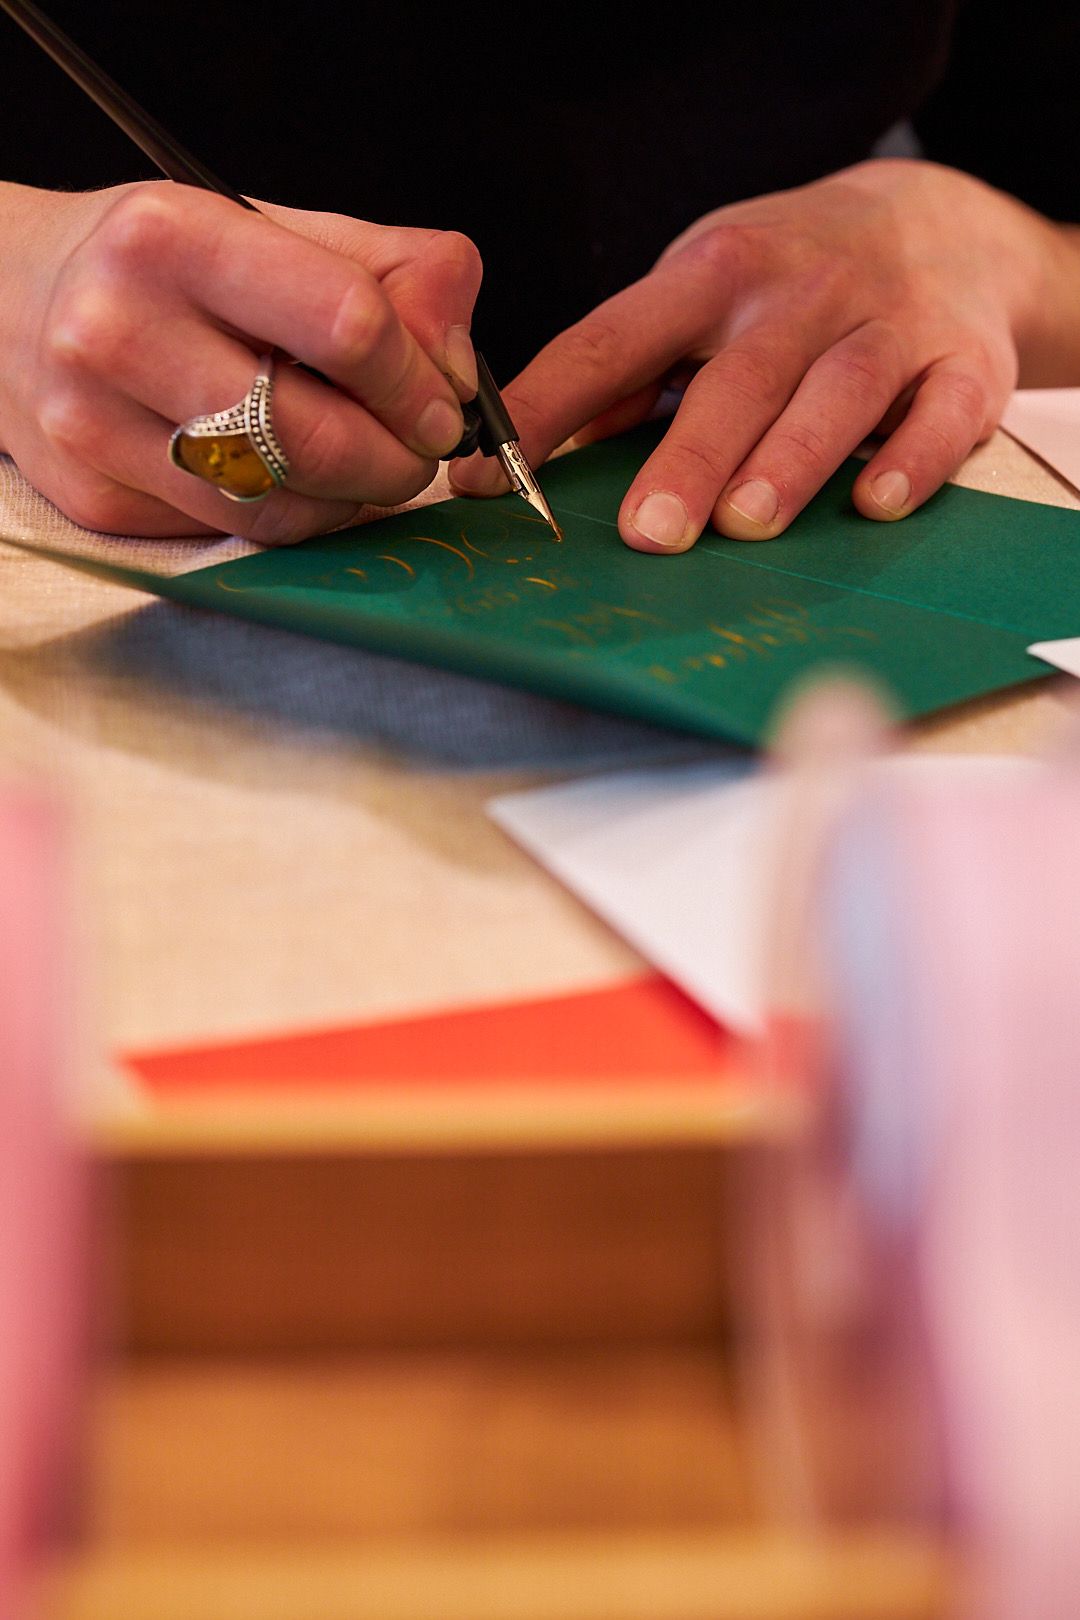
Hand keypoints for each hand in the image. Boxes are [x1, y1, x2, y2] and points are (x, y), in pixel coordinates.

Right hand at [0, 181, 481, 540]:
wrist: (7, 301)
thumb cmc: (162, 266)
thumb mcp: (269, 226)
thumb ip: (388, 271)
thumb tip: (456, 360)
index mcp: (174, 237)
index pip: (345, 323)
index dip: (417, 379)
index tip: (440, 404)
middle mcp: (118, 330)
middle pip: (316, 436)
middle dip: (397, 459)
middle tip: (417, 452)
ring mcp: (95, 425)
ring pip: (278, 505)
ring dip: (352, 501)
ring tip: (364, 467)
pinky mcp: (96, 498)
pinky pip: (236, 535)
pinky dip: (296, 520)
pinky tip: (300, 483)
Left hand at [452, 160, 1079, 550]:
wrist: (942, 222)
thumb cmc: (790, 279)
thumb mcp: (704, 291)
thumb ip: (631, 373)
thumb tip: (530, 451)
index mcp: (711, 272)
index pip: (613, 339)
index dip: (549, 407)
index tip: (489, 476)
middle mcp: (799, 291)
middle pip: (739, 375)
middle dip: (690, 453)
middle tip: (649, 531)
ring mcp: (887, 322)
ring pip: (840, 389)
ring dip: (793, 459)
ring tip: (748, 523)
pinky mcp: (963, 362)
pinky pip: (942, 411)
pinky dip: (913, 456)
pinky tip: (876, 504)